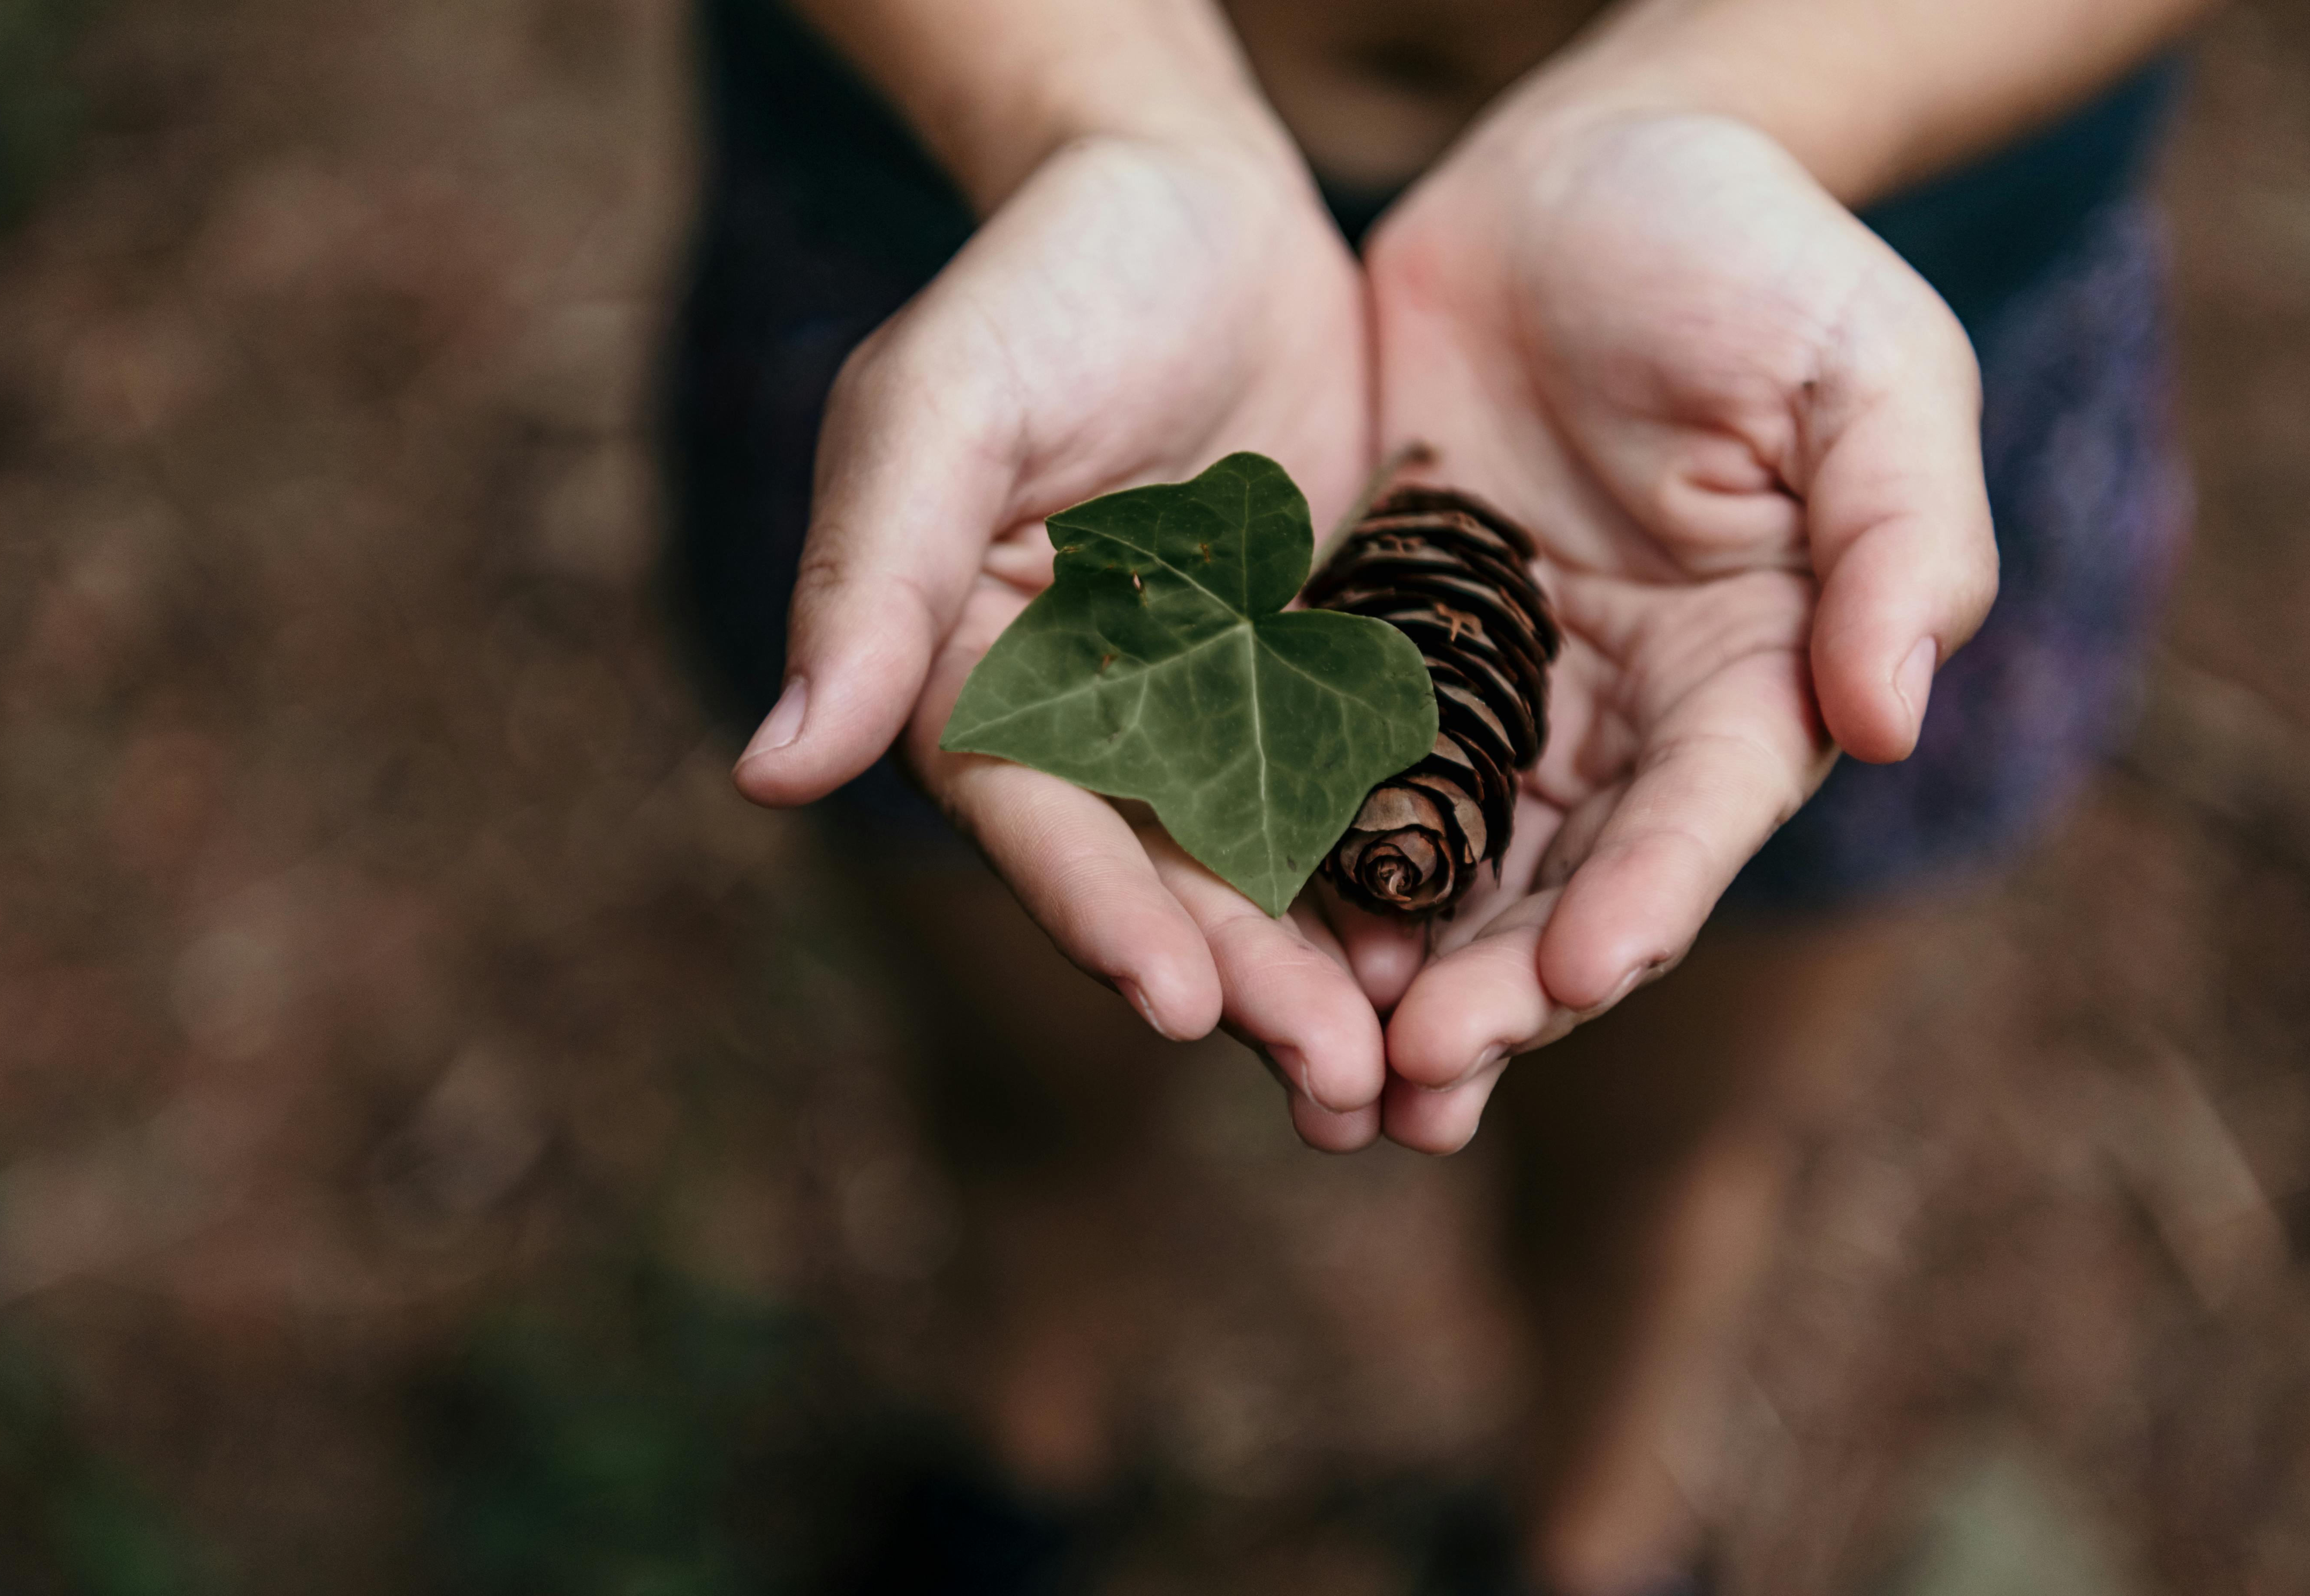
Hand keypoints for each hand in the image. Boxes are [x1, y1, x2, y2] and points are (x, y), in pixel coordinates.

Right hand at [730, 134, 1400, 1148]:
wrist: (1190, 201)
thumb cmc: (1047, 281)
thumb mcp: (945, 403)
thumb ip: (869, 578)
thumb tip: (768, 767)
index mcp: (975, 676)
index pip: (1032, 817)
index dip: (1100, 911)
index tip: (1177, 1001)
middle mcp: (1086, 719)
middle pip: (1159, 877)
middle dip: (1242, 983)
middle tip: (1335, 1082)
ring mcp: (1202, 709)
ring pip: (1263, 869)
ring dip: (1327, 975)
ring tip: (1404, 1076)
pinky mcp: (1305, 681)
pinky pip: (1351, 796)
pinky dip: (1399, 877)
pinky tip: (1466, 950)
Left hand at [1347, 100, 1996, 1150]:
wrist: (1581, 177)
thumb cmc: (1747, 254)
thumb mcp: (1863, 369)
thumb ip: (1898, 537)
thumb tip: (1893, 713)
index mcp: (1750, 675)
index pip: (1697, 819)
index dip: (1646, 902)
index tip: (1582, 971)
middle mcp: (1621, 718)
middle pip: (1562, 886)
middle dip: (1499, 993)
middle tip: (1415, 1081)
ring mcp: (1496, 696)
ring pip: (1447, 871)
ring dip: (1393, 979)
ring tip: (1332, 1079)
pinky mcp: (1384, 656)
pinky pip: (1342, 779)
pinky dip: (1308, 869)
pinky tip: (1250, 943)